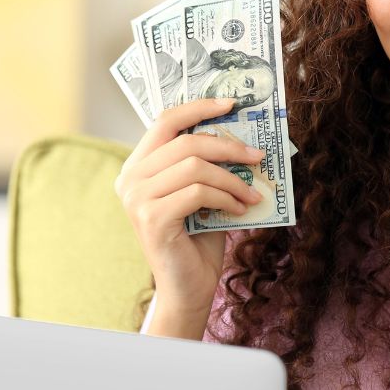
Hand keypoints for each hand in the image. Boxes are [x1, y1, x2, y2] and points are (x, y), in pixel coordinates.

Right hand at [114, 96, 266, 318]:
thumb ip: (208, 163)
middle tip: (259, 155)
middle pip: (186, 142)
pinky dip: (227, 198)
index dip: (199, 108)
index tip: (232, 103)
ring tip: (252, 192)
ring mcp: (137, 199)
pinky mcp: (151, 218)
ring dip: (233, 178)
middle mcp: (130, 178)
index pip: (165, 120)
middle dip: (229, 147)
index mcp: (138, 165)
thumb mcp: (203, 191)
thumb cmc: (198, 237)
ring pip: (195, 167)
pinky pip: (198, 193)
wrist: (189, 286)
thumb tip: (243, 133)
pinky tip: (241, 210)